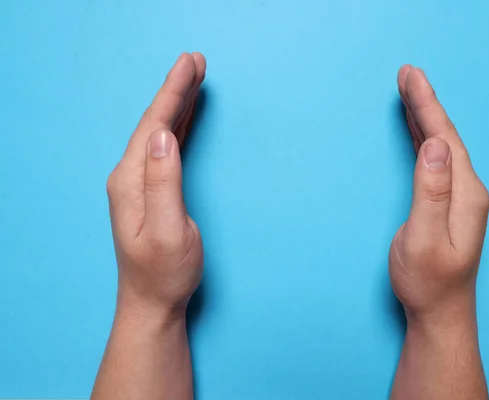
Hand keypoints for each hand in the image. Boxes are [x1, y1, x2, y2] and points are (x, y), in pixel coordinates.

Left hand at [106, 53, 205, 316]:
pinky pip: (165, 148)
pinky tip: (185, 116)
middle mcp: (130, 176)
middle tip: (195, 60)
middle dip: (175, 89)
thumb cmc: (163, 272)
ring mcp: (139, 183)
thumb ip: (163, 182)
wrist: (152, 301)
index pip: (152, 125)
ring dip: (177, 103)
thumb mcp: (167, 229)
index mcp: (131, 181)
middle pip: (154, 122)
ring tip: (193, 78)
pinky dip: (178, 126)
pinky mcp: (152, 190)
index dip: (172, 93)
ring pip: (160, 132)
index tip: (190, 65)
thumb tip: (162, 136)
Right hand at [389, 65, 488, 325]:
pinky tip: (415, 130)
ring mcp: (459, 197)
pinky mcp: (447, 203)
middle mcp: (467, 190)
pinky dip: (423, 138)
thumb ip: (431, 192)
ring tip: (409, 91)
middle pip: (445, 136)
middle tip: (407, 73)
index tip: (410, 77)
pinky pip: (435, 160)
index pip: (445, 139)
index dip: (426, 106)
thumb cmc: (427, 281)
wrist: (439, 312)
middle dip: (424, 103)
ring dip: (424, 117)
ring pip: (441, 145)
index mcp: (465, 194)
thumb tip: (435, 147)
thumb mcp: (424, 239)